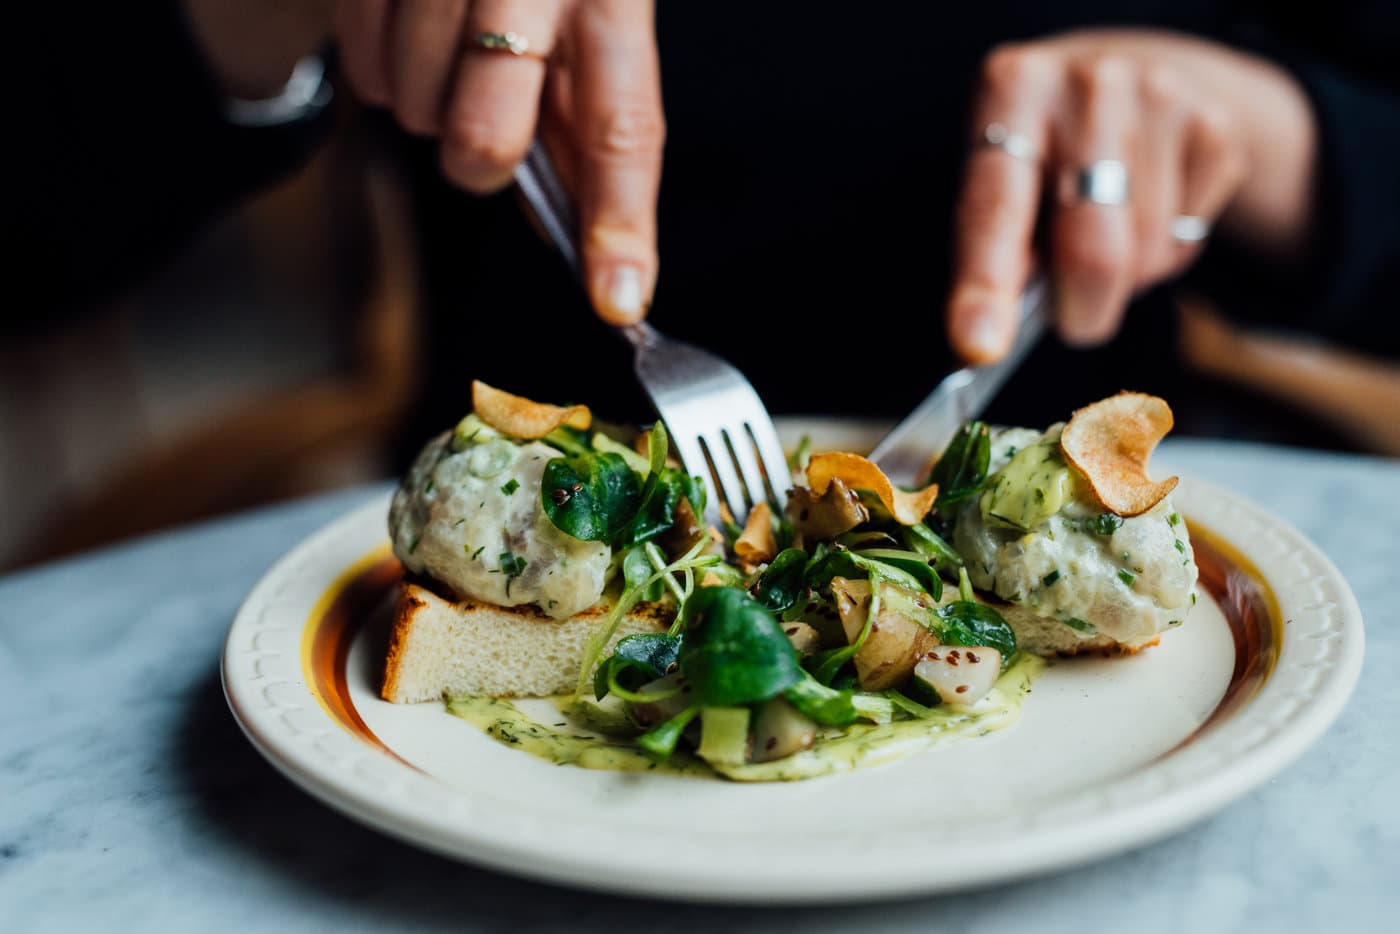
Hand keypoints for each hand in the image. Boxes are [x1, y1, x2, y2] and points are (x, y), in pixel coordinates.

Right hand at [337, 0, 663, 324]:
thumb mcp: (590, 14)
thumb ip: (587, 115)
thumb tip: (585, 232)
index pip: (625, 125)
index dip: (620, 222)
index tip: (618, 301)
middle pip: (486, 137)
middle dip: (479, 161)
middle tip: (483, 135)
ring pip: (413, 109)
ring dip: (425, 105)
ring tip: (445, 49)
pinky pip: (359, 69)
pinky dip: (378, 70)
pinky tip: (405, 24)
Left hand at [946, 30, 1317, 362]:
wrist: (1131, 71)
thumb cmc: (1045, 147)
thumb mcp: (1002, 173)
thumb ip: (997, 241)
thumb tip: (998, 327)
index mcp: (1013, 91)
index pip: (995, 207)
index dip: (985, 284)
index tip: (980, 346)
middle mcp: (1087, 85)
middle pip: (1091, 249)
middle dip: (1080, 310)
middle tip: (1072, 321)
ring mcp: (1161, 99)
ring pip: (1145, 255)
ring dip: (1123, 279)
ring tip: (1106, 233)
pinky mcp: (1214, 127)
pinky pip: (1187, 240)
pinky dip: (1164, 253)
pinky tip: (1147, 211)